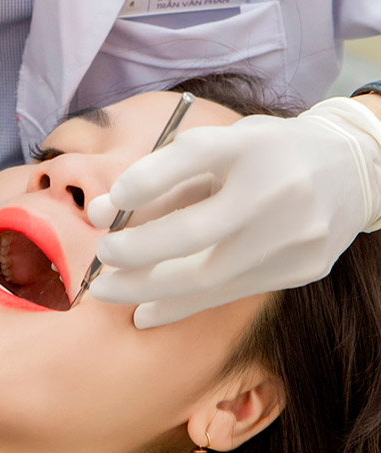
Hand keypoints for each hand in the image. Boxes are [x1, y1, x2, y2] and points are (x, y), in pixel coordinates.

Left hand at [87, 98, 380, 328]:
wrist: (353, 171)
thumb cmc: (266, 153)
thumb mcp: (221, 146)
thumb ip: (162, 177)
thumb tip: (98, 212)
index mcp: (253, 142)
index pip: (194, 156)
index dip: (145, 180)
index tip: (108, 202)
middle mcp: (279, 187)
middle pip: (195, 230)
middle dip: (136, 251)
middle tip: (101, 257)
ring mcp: (295, 234)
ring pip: (209, 276)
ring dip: (148, 288)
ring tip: (107, 290)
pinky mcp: (303, 268)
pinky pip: (231, 294)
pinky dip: (180, 305)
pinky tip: (145, 309)